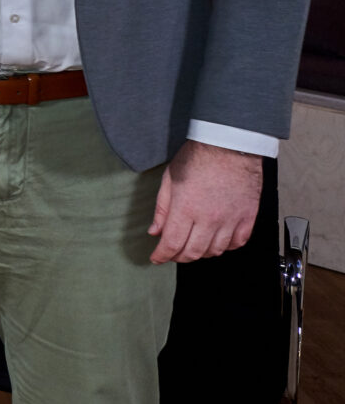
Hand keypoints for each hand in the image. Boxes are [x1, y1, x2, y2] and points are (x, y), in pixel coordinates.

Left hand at [149, 140, 262, 263]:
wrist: (230, 145)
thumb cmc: (198, 157)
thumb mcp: (170, 179)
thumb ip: (162, 208)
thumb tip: (155, 231)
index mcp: (186, 209)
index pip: (172, 243)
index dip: (162, 255)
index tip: (156, 258)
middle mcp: (209, 219)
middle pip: (193, 252)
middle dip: (178, 257)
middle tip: (172, 254)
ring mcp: (230, 220)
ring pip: (215, 250)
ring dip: (201, 253)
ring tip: (193, 247)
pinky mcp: (247, 217)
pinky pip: (238, 242)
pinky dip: (226, 247)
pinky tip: (218, 241)